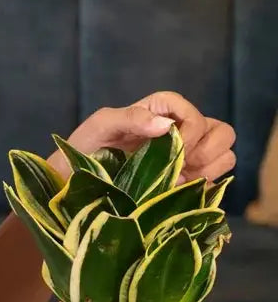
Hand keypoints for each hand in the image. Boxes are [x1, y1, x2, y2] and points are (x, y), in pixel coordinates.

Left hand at [51, 91, 235, 183]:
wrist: (76, 180)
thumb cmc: (86, 147)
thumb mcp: (101, 126)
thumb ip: (130, 117)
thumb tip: (165, 125)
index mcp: (161, 110)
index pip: (193, 113)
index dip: (190, 130)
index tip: (172, 147)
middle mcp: (180, 130)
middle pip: (222, 132)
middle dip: (207, 149)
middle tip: (181, 166)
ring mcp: (187, 157)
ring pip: (225, 155)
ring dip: (209, 168)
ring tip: (180, 179)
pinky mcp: (188, 180)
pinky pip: (216, 181)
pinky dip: (207, 186)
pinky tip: (181, 190)